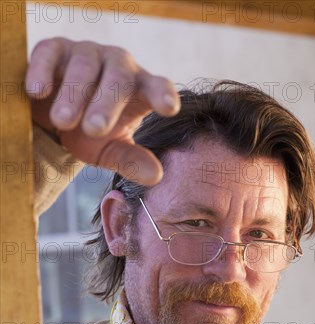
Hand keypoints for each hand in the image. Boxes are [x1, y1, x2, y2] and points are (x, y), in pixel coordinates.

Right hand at [25, 38, 180, 184]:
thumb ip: (132, 161)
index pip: (158, 87)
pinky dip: (44, 71)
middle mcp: (118, 65)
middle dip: (107, 104)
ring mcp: (87, 53)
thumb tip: (156, 177)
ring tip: (64, 121)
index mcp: (139, 88)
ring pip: (85, 67)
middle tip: (94, 129)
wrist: (53, 117)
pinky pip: (50, 55)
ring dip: (74, 94)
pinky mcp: (55, 49)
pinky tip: (38, 91)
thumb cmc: (90, 131)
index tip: (169, 108)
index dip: (163, 95)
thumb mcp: (111, 149)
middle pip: (119, 79)